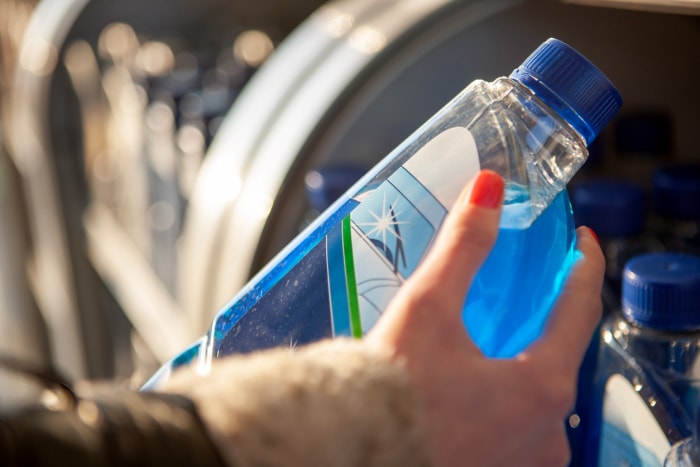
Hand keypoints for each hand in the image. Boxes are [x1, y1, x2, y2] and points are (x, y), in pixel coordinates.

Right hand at [367, 170, 604, 466]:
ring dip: (523, 358)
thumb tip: (489, 190)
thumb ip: (463, 247)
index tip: (581, 243)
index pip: (581, 311)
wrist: (352, 453)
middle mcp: (546, 431)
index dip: (585, 268)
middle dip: (545, 315)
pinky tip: (475, 378)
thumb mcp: (428, 309)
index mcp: (541, 388)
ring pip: (538, 392)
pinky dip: (506, 393)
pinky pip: (518, 422)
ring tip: (493, 329)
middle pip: (560, 353)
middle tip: (528, 285)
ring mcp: (526, 458)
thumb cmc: (391, 393)